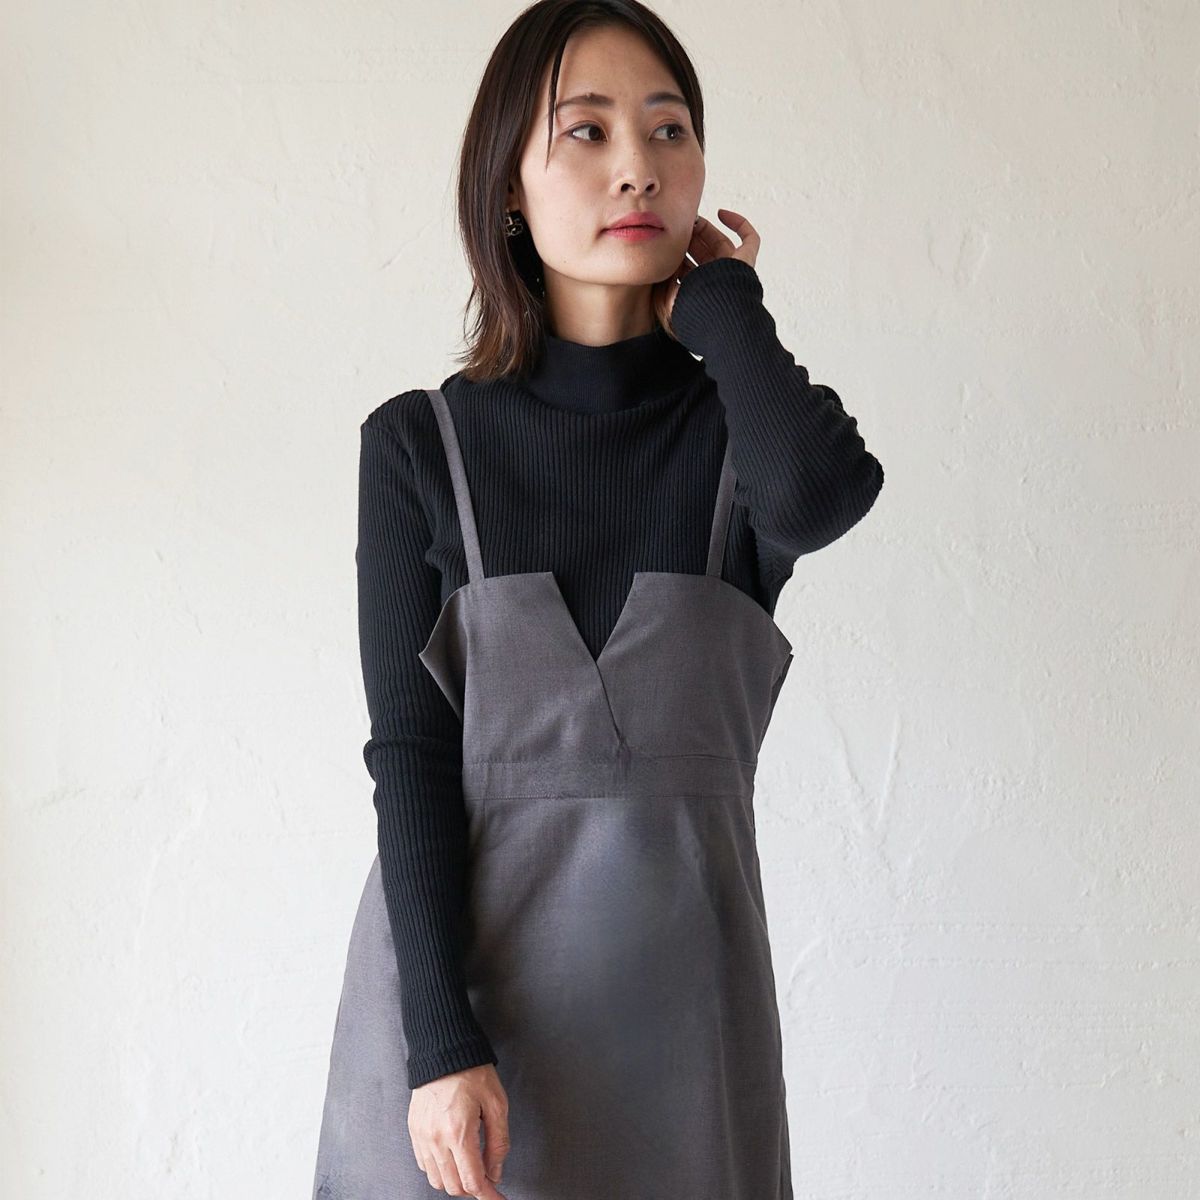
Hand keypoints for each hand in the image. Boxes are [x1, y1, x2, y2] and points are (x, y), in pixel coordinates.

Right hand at [409, 1062, 509, 1196]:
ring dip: (456, 1181)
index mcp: (459, 1132)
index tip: (498, 1199)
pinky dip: (440, 1169)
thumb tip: (496, 1172)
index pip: (473, 1181)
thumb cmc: (471, 1072)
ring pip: (437, 1181)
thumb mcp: (496, 1104)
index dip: (488, 1196)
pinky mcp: (414, 1131)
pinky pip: (425, 1165)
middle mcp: (436, 1140)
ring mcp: (422, 1137)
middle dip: (473, 1188)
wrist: (443, 1051)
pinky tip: (452, 1156)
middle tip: (488, 1177)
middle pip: (454, 1187)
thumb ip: (498, 1142)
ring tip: (470, 1166)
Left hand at [660, 207, 760, 322]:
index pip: (690, 265)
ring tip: (693, 218)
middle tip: (679, 226)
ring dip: (707, 229)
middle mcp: (717, 279)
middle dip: (691, 237)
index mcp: (700, 289)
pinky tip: (722, 214)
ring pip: (721, 242)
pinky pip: (750, 238)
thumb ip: (667, 281)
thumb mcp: (671, 296)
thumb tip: (661, 262)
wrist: (719, 312)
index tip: (669, 239)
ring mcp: (734, 269)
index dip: (681, 251)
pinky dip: (739, 223)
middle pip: (704, 252)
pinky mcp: (748, 260)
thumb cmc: (695, 308)